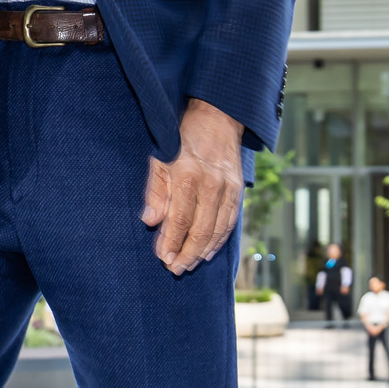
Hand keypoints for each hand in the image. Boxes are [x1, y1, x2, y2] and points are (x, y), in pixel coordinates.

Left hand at [142, 99, 243, 275]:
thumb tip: (150, 222)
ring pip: (217, 230)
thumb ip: (155, 192)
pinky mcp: (238, 189)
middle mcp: (211, 184)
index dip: (171, 243)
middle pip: (201, 231)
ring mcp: (228, 188)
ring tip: (189, 264)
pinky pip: (229, 222)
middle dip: (187, 254)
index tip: (163, 259)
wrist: (217, 118)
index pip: (180, 220)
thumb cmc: (181, 139)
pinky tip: (208, 251)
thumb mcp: (160, 159)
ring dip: (203, 252)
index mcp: (187, 175)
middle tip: (176, 269)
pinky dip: (219, 240)